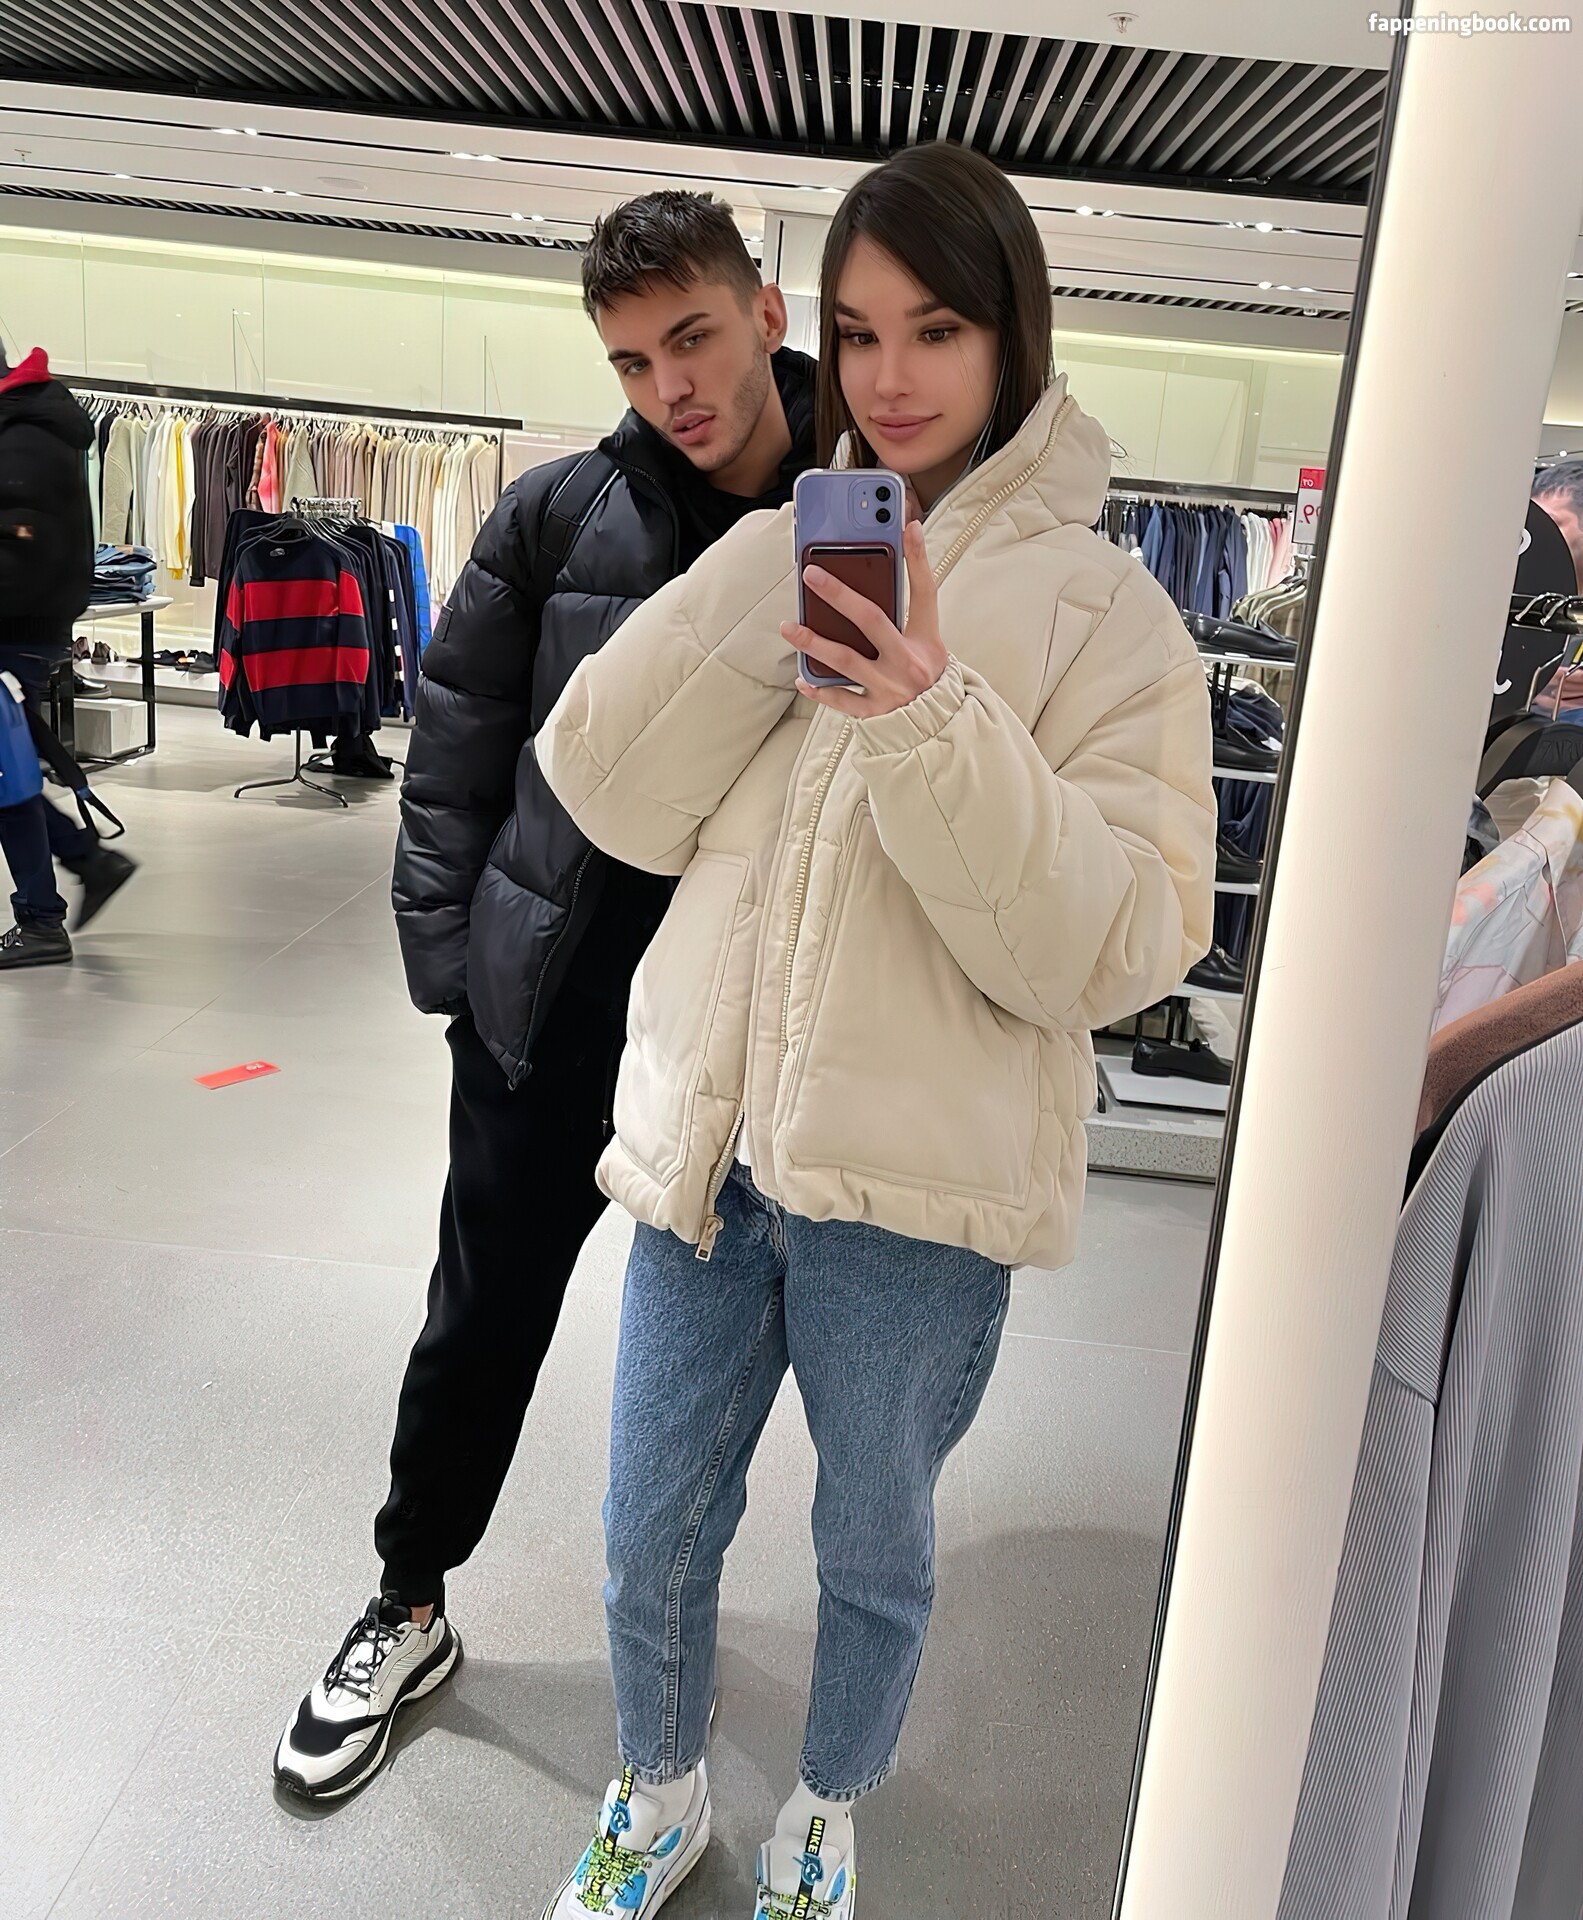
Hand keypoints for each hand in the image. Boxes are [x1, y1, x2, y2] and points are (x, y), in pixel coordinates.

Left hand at [782, 520, 947, 718]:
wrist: (939, 727)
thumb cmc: (927, 676)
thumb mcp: (928, 642)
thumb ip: (908, 610)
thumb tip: (884, 570)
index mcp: (925, 641)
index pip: (924, 592)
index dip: (918, 559)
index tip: (908, 525)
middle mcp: (908, 663)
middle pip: (872, 620)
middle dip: (840, 594)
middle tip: (811, 575)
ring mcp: (890, 689)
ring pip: (846, 661)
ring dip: (814, 642)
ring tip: (789, 627)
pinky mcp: (875, 713)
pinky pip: (842, 700)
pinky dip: (820, 690)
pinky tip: (801, 678)